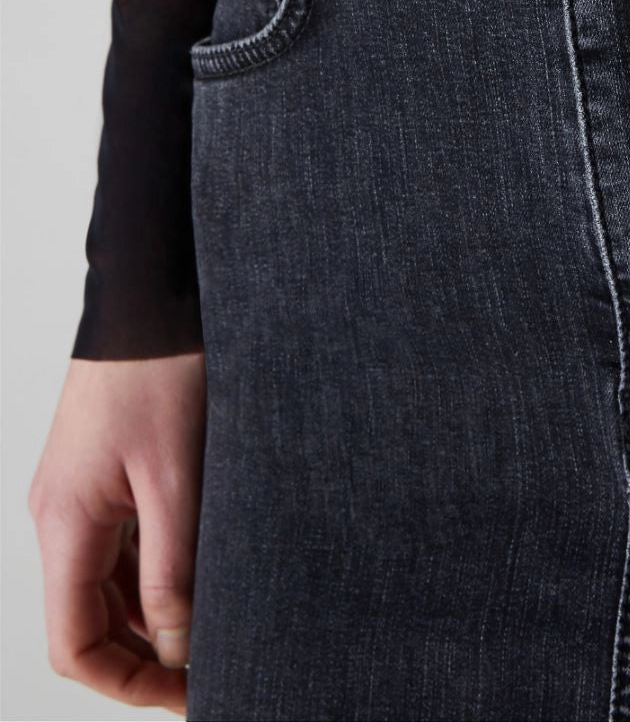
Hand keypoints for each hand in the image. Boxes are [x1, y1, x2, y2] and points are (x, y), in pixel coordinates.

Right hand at [28, 353, 206, 716]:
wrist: (152, 295)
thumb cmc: (161, 371)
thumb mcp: (178, 479)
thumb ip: (174, 568)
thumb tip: (179, 645)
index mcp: (65, 524)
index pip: (75, 644)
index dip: (129, 683)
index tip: (190, 694)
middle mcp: (59, 516)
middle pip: (90, 621)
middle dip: (147, 655)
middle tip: (215, 667)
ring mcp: (77, 494)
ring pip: (108, 585)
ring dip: (154, 612)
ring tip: (221, 621)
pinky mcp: (101, 472)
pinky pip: (121, 544)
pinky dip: (156, 569)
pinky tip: (206, 570)